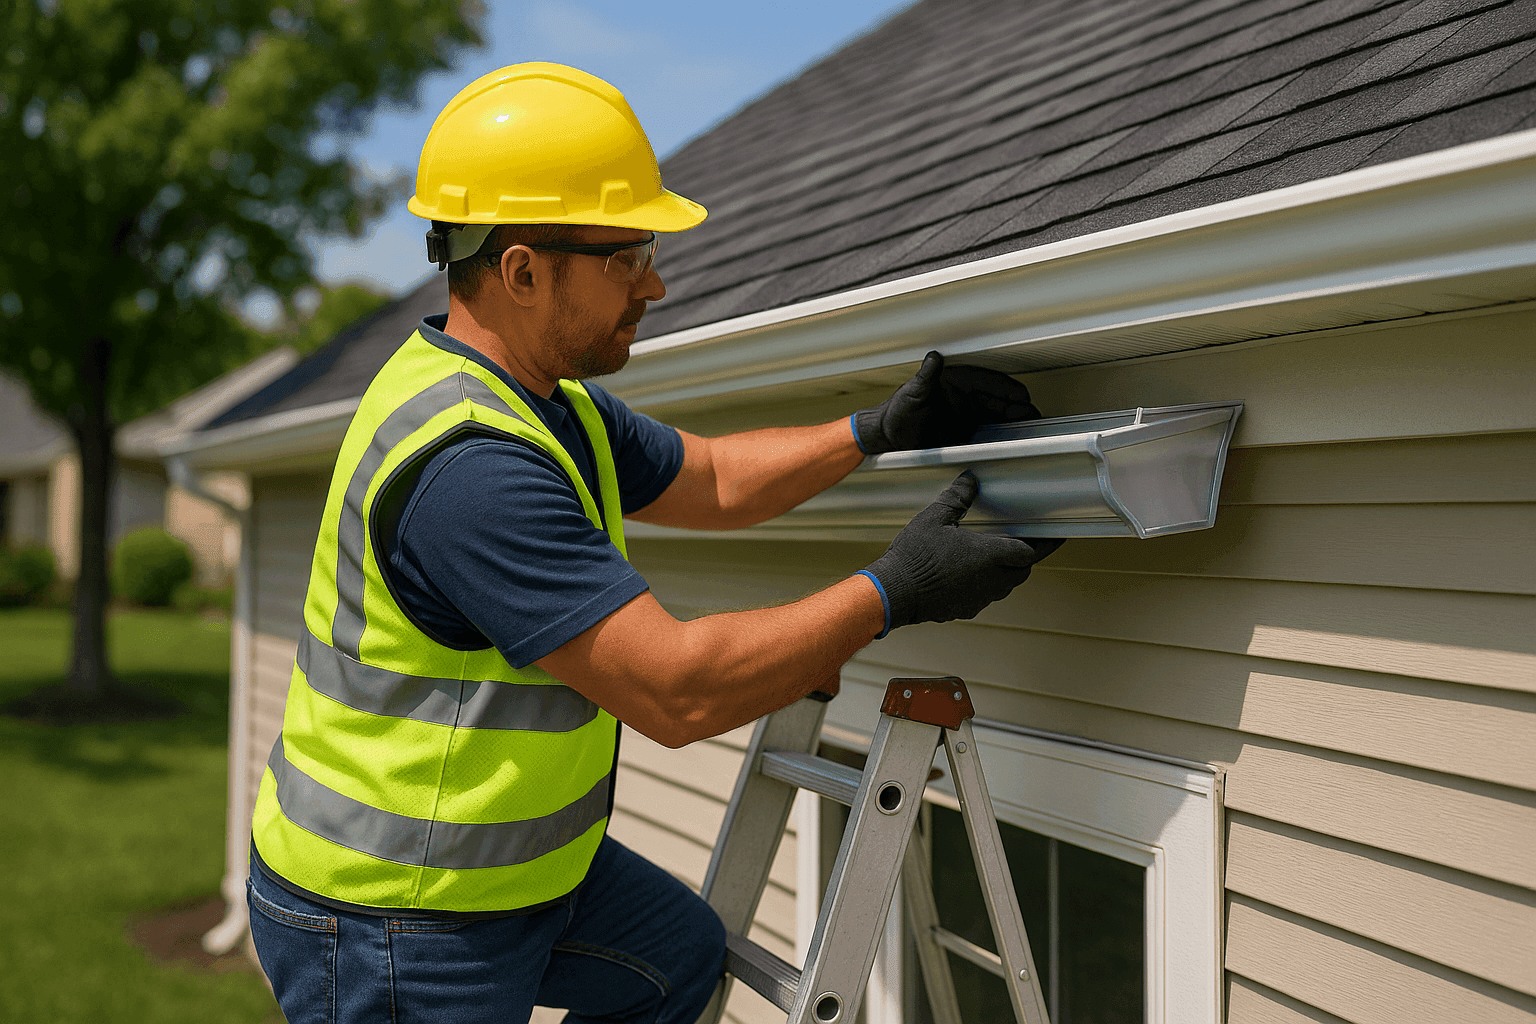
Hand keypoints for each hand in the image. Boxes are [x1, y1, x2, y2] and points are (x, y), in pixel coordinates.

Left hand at [854, 351, 1040, 453]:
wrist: (890, 435)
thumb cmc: (897, 411)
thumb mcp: (911, 393)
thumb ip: (925, 376)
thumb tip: (933, 357)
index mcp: (956, 381)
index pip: (988, 382)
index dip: (1006, 390)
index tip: (1021, 397)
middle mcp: (965, 396)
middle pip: (999, 399)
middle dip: (1018, 406)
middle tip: (1034, 415)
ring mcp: (967, 412)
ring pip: (998, 413)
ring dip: (1015, 419)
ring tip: (1033, 425)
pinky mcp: (966, 429)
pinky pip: (990, 428)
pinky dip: (1004, 431)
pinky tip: (1017, 436)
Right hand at [863, 473, 1061, 633]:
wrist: (894, 593)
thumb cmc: (914, 557)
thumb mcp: (934, 518)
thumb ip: (957, 498)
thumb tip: (970, 480)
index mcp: (989, 555)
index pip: (1029, 552)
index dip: (1043, 543)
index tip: (1053, 536)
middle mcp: (991, 580)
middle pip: (1022, 571)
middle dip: (1025, 557)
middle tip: (1023, 542)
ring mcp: (979, 598)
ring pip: (1006, 586)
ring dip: (1007, 572)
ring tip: (996, 556)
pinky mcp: (965, 609)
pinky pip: (986, 596)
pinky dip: (987, 585)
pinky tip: (970, 574)